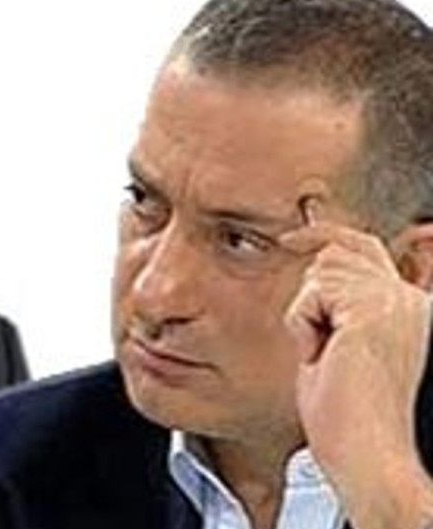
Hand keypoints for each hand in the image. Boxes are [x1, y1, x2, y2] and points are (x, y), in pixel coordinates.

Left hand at [281, 207, 432, 528]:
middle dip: (312, 298)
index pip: (367, 250)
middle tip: (320, 348)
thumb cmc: (350, 420)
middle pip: (339, 254)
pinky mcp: (374, 310)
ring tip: (330, 360)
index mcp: (411, 309)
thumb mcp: (341, 349)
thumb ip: (338, 307)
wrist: (367, 458)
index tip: (292, 235)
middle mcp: (413, 301)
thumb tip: (318, 261)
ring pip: (322, 273)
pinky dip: (305, 327)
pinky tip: (325, 359)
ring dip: (309, 318)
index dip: (326, 233)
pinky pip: (312, 295)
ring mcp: (398, 303)